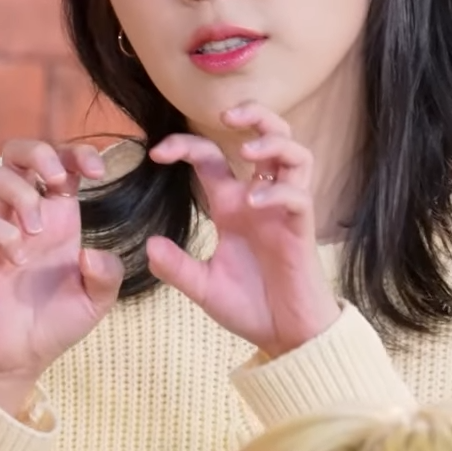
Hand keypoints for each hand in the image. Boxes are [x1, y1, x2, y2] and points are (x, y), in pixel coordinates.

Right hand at [0, 140, 121, 414]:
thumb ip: (108, 274)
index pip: (64, 164)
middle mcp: (31, 216)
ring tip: (37, 232)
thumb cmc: (57, 322)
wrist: (21, 358)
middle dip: (38, 152)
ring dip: (22, 195)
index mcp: (62, 218)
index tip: (98, 172)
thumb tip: (91, 252)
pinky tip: (18, 260)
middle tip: (57, 179)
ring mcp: (4, 231)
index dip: (78, 153)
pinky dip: (4, 233)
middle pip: (19, 153)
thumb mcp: (97, 301)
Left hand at [145, 104, 341, 358]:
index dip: (185, 146)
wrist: (286, 336)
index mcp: (232, 205)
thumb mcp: (203, 287)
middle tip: (227, 114)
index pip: (211, 157)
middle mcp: (259, 199)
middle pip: (267, 135)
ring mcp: (283, 211)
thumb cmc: (251, 306)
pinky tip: (255, 203)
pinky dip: (278, 191)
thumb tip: (149, 245)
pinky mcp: (301, 229)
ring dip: (271, 142)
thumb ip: (177, 267)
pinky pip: (299, 195)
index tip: (157, 154)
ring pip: (294, 153)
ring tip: (246, 151)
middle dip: (252, 114)